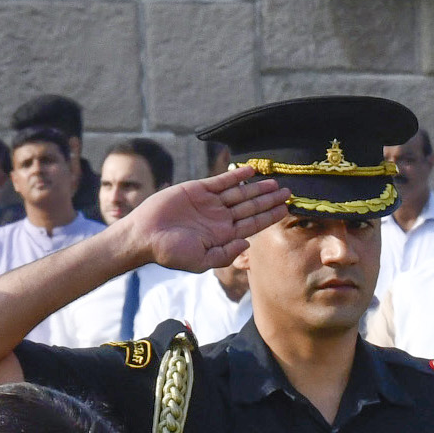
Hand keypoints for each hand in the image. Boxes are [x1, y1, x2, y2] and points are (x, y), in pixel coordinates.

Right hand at [121, 169, 290, 275]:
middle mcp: (219, 218)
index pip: (252, 224)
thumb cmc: (170, 252)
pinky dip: (236, 176)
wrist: (144, 236)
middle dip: (270, 200)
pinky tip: (251, 171)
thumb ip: (224, 254)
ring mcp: (210, 203)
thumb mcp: (200, 261)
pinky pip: (221, 181)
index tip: (286, 209)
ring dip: (257, 188)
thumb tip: (247, 244)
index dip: (270, 216)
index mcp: (222, 235)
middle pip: (251, 207)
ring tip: (275, 182)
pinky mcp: (198, 190)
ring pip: (239, 194)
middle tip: (289, 192)